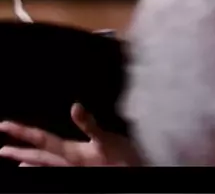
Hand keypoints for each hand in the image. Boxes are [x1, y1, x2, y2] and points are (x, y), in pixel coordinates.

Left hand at [0, 103, 139, 166]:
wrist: (134, 174)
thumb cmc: (121, 159)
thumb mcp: (106, 139)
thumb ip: (89, 124)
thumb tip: (75, 106)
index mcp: (72, 152)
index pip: (42, 140)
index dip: (23, 132)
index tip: (5, 126)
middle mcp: (68, 162)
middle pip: (38, 156)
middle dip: (18, 150)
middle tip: (1, 148)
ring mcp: (73, 168)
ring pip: (44, 165)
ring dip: (28, 161)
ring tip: (14, 160)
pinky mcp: (81, 169)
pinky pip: (54, 169)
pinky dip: (42, 168)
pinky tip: (37, 167)